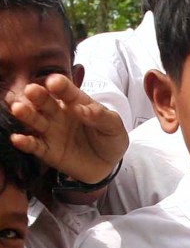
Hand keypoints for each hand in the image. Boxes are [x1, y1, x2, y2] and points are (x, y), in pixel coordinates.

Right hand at [9, 74, 127, 182]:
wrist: (107, 165)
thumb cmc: (109, 139)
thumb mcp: (113, 126)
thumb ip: (101, 116)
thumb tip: (83, 109)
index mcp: (75, 102)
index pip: (66, 90)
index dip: (60, 85)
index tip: (54, 82)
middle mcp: (59, 113)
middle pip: (45, 102)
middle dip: (38, 95)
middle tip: (31, 90)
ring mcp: (51, 131)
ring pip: (36, 120)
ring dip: (26, 114)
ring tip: (18, 108)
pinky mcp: (47, 151)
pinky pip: (35, 145)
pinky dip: (25, 142)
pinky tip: (18, 139)